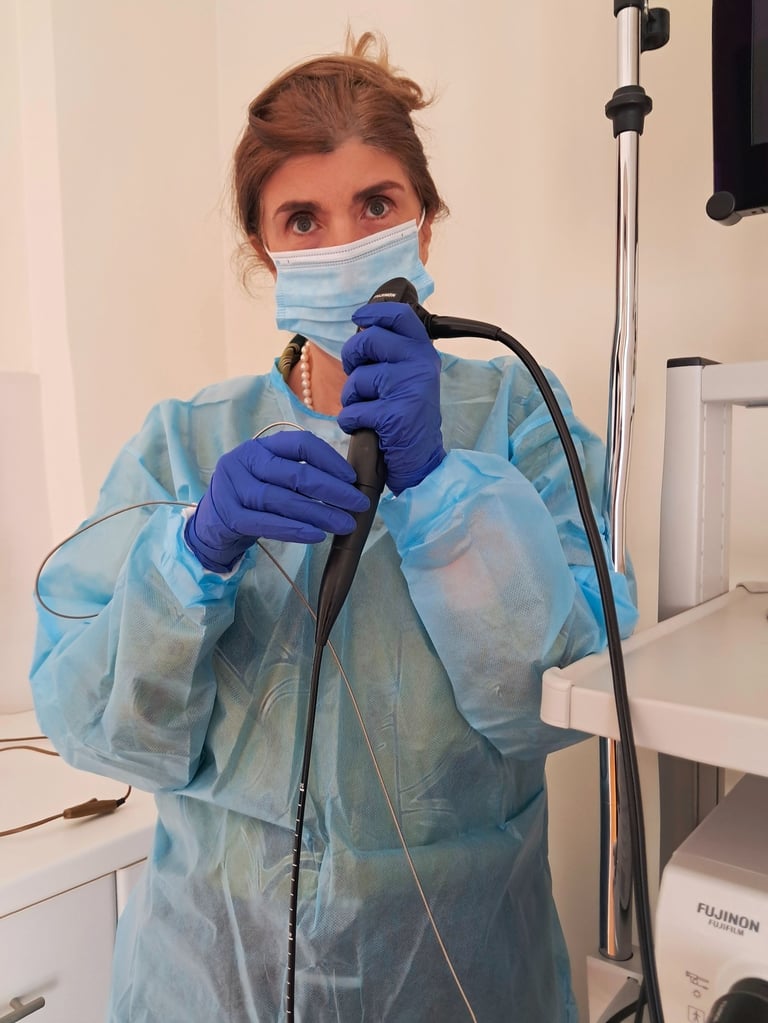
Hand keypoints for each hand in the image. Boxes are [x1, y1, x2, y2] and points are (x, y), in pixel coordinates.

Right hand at [185, 430, 369, 571]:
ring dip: (320, 513)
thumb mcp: (270, 476)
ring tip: (345, 524)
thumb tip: (348, 485)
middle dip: (333, 490)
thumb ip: (298, 473)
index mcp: (260, 446)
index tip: (352, 478)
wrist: (211, 524)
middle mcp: (244, 461)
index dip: (329, 460)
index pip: (300, 444)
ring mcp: (234, 488)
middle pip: (296, 474)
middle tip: (359, 505)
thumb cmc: (252, 498)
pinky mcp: (230, 516)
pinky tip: (317, 536)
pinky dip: (295, 530)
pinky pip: (268, 523)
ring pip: (284, 500)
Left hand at [338, 302, 445, 495]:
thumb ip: (392, 353)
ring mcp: (408, 388)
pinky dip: (351, 422)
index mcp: (422, 352)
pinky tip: (366, 428)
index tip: (359, 318)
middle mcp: (419, 364)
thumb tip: (361, 330)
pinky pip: (353, 410)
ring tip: (367, 409)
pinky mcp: (393, 415)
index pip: (399, 315)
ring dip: (352, 398)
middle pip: (367, 340)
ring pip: (356, 379)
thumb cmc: (409, 416)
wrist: (422, 459)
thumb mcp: (409, 376)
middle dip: (351, 359)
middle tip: (357, 377)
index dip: (374, 312)